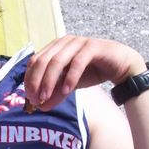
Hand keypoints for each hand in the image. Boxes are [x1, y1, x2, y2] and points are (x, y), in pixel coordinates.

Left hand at [24, 35, 145, 111]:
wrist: (120, 66)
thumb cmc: (92, 72)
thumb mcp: (69, 85)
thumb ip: (55, 93)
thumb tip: (40, 107)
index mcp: (55, 47)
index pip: (35, 61)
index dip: (29, 79)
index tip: (29, 97)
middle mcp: (64, 42)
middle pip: (43, 61)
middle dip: (36, 81)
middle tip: (35, 99)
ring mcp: (78, 42)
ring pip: (57, 61)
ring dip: (49, 81)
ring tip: (46, 98)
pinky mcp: (92, 47)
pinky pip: (77, 62)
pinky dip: (70, 78)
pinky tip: (66, 91)